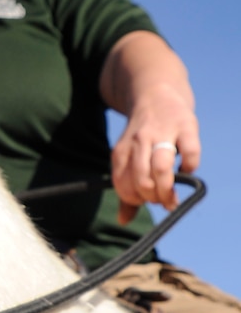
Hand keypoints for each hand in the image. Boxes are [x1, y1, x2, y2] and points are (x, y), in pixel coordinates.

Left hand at [100, 32, 200, 219]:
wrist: (155, 92)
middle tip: (162, 201)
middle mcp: (139, 141)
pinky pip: (189, 150)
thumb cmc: (143, 135)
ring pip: (160, 167)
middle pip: (141, 179)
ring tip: (172, 197)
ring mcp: (162, 131)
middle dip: (152, 197)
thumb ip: (126, 189)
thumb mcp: (128, 157)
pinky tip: (187, 168)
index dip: (136, 200)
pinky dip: (190, 165)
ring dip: (167, 188)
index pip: (123, 186)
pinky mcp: (186, 124)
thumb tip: (122, 221)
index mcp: (122, 151)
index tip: (147, 202)